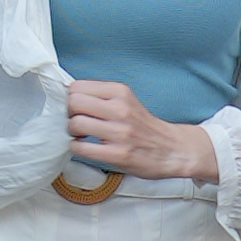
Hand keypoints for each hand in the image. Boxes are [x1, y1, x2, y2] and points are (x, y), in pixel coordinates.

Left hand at [65, 80, 211, 182]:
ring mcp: (120, 132)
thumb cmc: (144, 126)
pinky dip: (77, 147)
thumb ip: (102, 96)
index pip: (77, 86)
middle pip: (73, 102)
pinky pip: (82, 148)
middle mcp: (120, 108)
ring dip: (72, 132)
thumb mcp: (127, 100)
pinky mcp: (118, 154)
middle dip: (69, 113)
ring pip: (75, 124)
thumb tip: (68, 95)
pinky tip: (85, 147)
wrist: (172, 149)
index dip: (70, 98)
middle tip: (76, 121)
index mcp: (120, 92)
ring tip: (81, 135)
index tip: (76, 107)